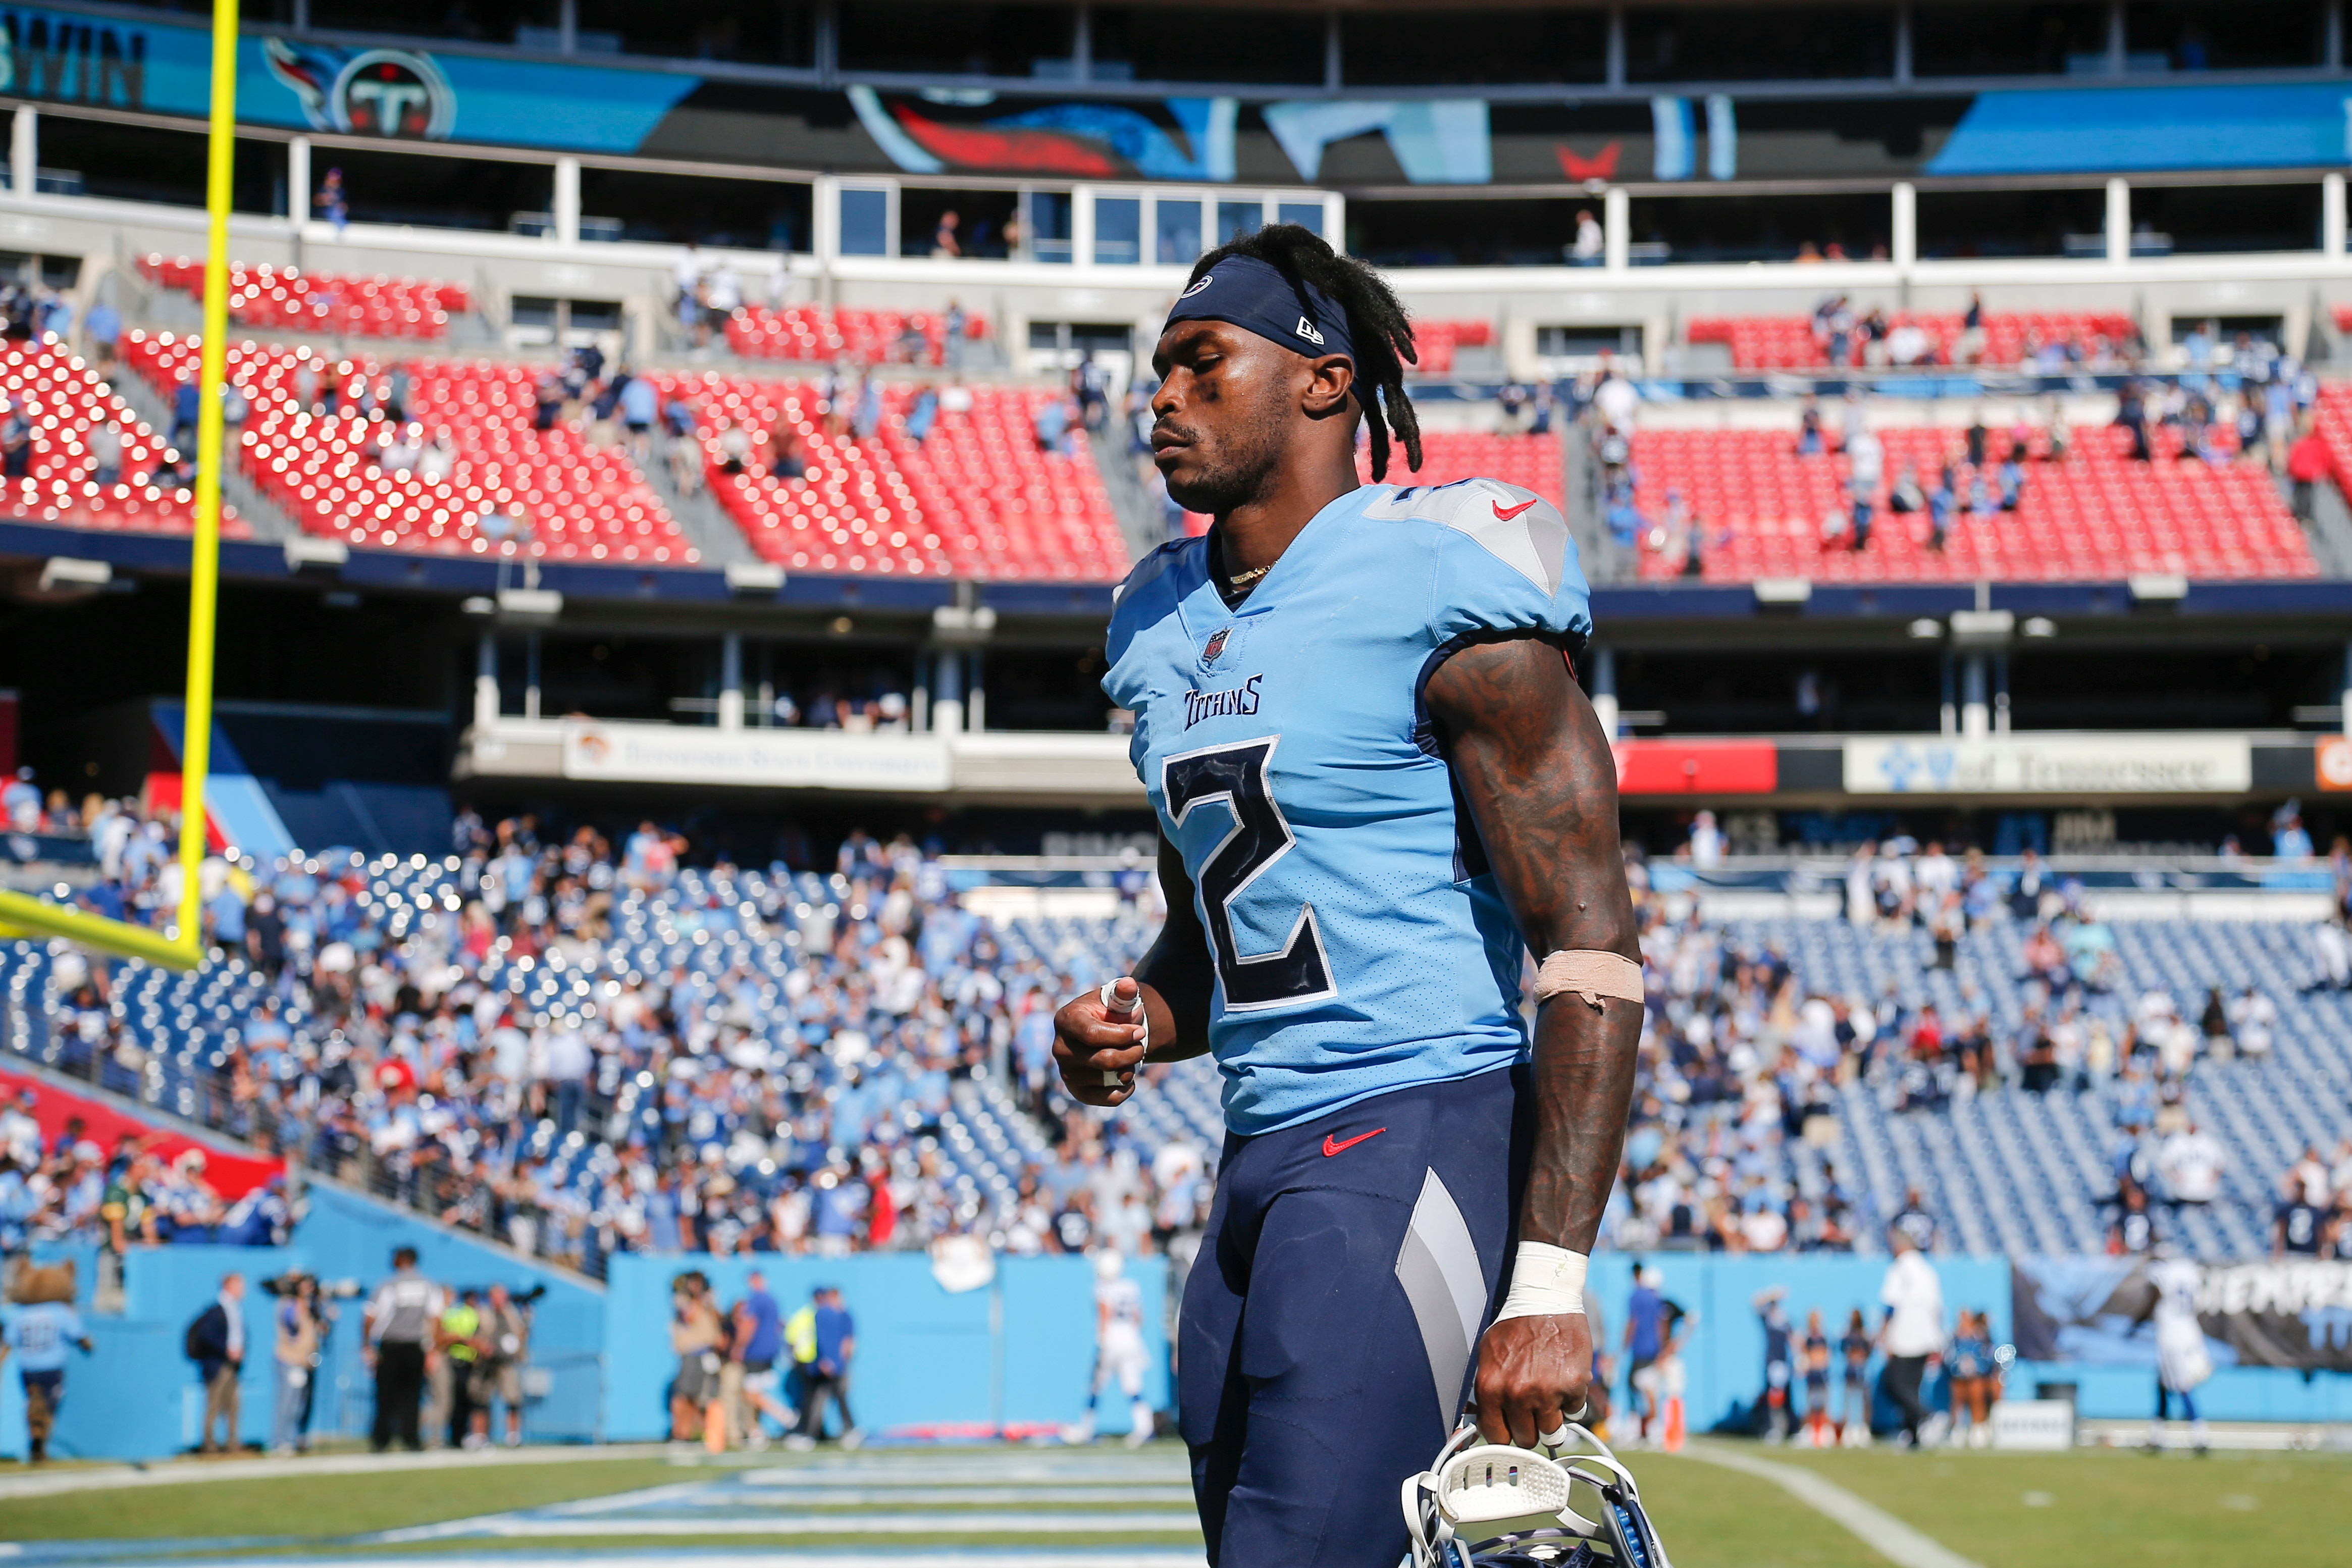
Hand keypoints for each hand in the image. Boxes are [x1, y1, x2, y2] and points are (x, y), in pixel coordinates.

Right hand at [1052, 978, 1148, 1106]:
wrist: (1108, 1034)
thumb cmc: (1112, 1014)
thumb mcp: (1117, 999)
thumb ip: (1124, 992)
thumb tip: (1129, 985)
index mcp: (1065, 1020)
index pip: (1093, 1034)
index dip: (1122, 1035)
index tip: (1139, 1031)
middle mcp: (1060, 1048)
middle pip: (1104, 1060)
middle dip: (1132, 1052)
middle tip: (1142, 1044)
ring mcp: (1067, 1072)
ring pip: (1109, 1079)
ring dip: (1130, 1068)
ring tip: (1132, 1056)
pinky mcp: (1078, 1092)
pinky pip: (1107, 1099)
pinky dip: (1125, 1090)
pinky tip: (1129, 1078)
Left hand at [1473, 1313, 1593, 1447]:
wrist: (1545, 1300)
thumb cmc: (1514, 1328)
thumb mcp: (1487, 1357)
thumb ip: (1485, 1393)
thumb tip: (1481, 1425)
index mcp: (1492, 1387)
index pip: (1495, 1436)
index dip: (1505, 1434)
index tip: (1511, 1430)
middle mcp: (1518, 1394)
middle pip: (1525, 1439)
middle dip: (1529, 1427)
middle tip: (1532, 1409)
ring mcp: (1548, 1392)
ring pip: (1551, 1433)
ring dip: (1551, 1419)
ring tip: (1548, 1395)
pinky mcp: (1574, 1386)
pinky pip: (1574, 1412)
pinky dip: (1571, 1402)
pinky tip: (1563, 1380)